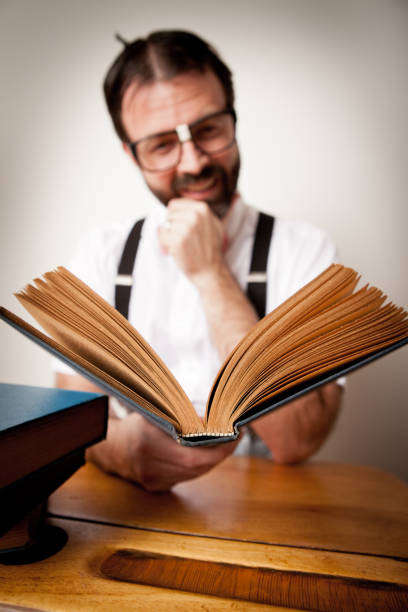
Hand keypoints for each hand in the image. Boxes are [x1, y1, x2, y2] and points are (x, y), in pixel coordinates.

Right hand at [87, 412, 238, 491]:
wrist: (111, 446)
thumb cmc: (137, 423)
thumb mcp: (156, 410)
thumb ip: (183, 416)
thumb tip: (214, 421)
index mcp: (147, 443)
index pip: (193, 456)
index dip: (219, 449)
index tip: (235, 434)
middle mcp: (149, 466)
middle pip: (197, 467)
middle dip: (221, 453)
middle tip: (236, 437)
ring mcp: (152, 480)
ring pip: (195, 474)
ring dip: (212, 459)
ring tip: (225, 442)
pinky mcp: (157, 487)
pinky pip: (187, 477)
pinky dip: (200, 465)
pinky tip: (207, 452)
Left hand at [158, 199, 226, 286]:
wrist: (211, 271)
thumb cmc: (210, 251)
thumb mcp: (212, 224)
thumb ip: (198, 213)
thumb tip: (179, 206)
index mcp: (202, 208)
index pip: (174, 204)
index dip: (175, 217)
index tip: (182, 227)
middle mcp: (195, 215)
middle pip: (169, 214)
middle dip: (172, 226)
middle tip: (183, 238)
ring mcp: (186, 227)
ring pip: (165, 226)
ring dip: (170, 236)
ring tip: (182, 245)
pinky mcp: (178, 240)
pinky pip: (162, 237)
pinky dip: (166, 245)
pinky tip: (178, 250)